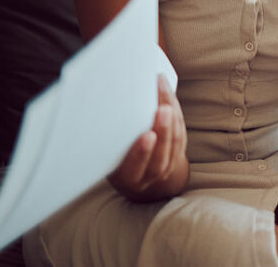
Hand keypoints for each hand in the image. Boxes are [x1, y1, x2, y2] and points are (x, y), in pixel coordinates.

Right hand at [108, 75, 188, 201]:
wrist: (137, 173)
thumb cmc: (114, 160)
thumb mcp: (107, 158)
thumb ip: (109, 143)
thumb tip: (96, 111)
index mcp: (127, 178)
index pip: (135, 168)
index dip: (143, 153)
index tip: (148, 135)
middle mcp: (148, 176)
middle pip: (160, 156)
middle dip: (164, 131)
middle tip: (163, 109)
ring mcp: (165, 166)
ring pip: (174, 144)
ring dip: (173, 120)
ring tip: (168, 101)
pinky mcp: (177, 153)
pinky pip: (181, 134)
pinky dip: (177, 116)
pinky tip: (171, 100)